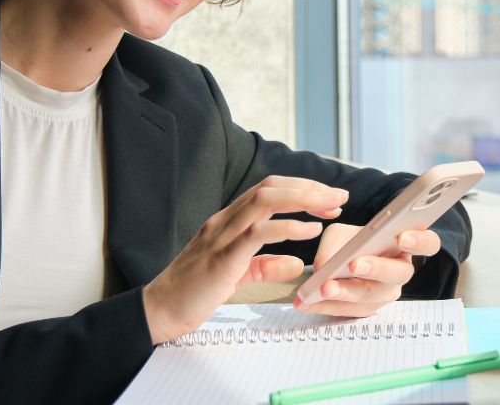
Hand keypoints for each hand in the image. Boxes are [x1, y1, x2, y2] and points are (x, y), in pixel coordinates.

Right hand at [142, 176, 347, 343]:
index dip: (300, 188)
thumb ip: (265, 266)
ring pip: (264, 201)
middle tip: (339, 196)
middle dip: (308, 188)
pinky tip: (309, 232)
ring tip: (330, 207)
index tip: (328, 197)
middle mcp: (224, 221)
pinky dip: (287, 228)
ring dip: (303, 200)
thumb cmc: (195, 293)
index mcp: (228, 221)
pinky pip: (257, 233)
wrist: (160, 311)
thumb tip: (296, 263)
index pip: (267, 190)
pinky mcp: (222, 257)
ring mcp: (221, 236)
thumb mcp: (237, 276)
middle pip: (270, 188)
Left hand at [293, 224, 441, 317]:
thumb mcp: (340, 234)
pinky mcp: (368, 310)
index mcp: (406, 245)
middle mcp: (402, 271)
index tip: (401, 237)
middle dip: (376, 268)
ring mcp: (386, 293)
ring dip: (346, 292)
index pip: (429, 243)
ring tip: (323, 288)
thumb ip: (336, 245)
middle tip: (353, 265)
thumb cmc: (349, 242)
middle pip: (399, 274)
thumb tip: (325, 267)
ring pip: (373, 296)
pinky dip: (327, 305)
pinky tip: (308, 301)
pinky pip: (351, 310)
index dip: (420, 241)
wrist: (341, 260)